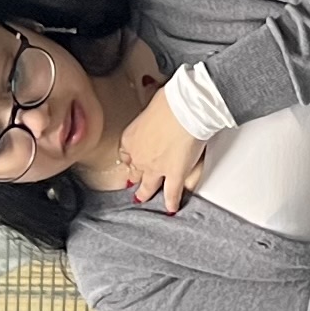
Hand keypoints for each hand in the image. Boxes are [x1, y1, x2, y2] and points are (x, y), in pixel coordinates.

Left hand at [122, 89, 207, 211]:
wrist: (183, 110)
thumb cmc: (169, 102)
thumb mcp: (151, 105)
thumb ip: (152, 114)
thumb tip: (157, 109)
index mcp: (131, 137)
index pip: (126, 153)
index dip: (130, 158)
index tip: (131, 161)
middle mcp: (139, 156)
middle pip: (135, 172)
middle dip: (134, 178)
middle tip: (133, 184)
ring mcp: (155, 168)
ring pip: (148, 186)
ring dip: (146, 193)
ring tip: (144, 199)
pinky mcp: (174, 175)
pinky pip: (172, 193)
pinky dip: (171, 202)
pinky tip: (171, 208)